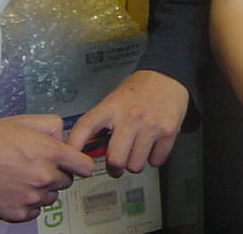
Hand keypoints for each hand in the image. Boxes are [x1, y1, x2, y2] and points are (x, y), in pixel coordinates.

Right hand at [0, 115, 95, 221]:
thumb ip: (54, 126)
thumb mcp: (26, 121)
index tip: (77, 164)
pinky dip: (28, 204)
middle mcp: (44, 178)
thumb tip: (64, 138)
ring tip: (24, 178)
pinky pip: (34, 212)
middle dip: (58, 174)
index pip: (85, 166)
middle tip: (39, 166)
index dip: (81, 164)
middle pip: (67, 182)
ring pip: (51, 197)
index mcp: (51, 154)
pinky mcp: (15, 213)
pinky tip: (17, 191)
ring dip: (43, 189)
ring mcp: (30, 198)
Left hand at [66, 69, 188, 176]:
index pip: (85, 127)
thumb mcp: (114, 100)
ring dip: (135, 164)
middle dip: (115, 169)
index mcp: (112, 107)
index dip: (74, 147)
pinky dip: (154, 159)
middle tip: (116, 166)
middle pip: (115, 160)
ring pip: (136, 165)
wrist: (168, 75)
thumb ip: (101, 123)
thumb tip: (84, 149)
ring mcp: (151, 125)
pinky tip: (152, 147)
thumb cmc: (139, 88)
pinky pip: (156, 160)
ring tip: (137, 152)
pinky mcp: (168, 131)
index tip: (74, 162)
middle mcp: (131, 117)